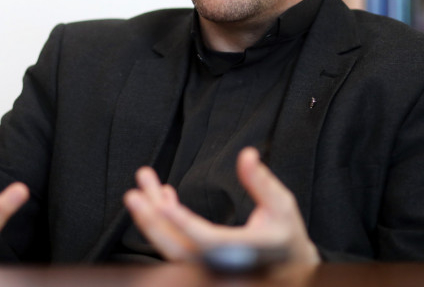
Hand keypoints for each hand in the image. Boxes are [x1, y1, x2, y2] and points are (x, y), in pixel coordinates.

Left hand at [123, 147, 320, 263]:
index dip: (182, 222)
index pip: (206, 240)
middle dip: (152, 220)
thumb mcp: (281, 205)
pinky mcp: (200, 264)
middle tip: (134, 193)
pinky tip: (161, 198)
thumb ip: (262, 182)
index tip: (161, 203)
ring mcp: (207, 267)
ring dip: (152, 219)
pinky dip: (164, 224)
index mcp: (242, 251)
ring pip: (171, 248)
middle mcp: (220, 265)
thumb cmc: (285, 233)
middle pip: (178, 247)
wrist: (289, 264)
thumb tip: (248, 154)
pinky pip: (175, 246)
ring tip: (140, 190)